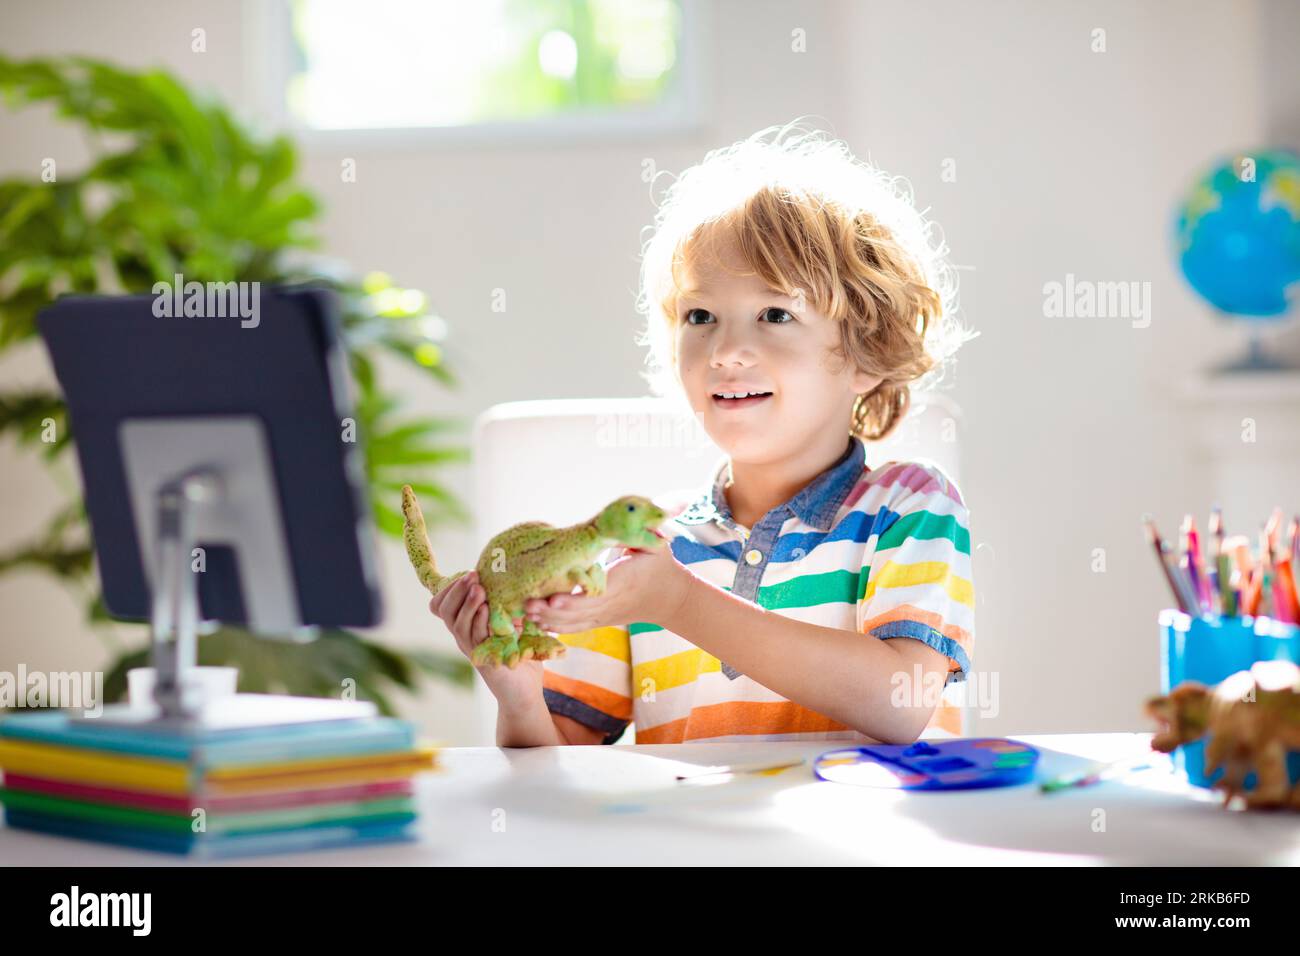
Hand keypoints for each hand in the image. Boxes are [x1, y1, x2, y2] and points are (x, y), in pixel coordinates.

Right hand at [427, 571, 542, 703]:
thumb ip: (509, 605)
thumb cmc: (519, 657)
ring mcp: (472, 650)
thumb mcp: (513, 624)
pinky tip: (486, 609)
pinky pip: (475, 639)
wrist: (524, 692)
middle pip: (445, 611)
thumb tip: (517, 578)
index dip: (450, 588)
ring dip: (468, 603)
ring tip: (479, 588)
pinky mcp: (484, 660)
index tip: (468, 573)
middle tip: (473, 575)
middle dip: (458, 590)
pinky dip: (479, 622)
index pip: (442, 605)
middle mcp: (464, 638)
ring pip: (457, 624)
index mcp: (467, 627)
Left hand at [523, 543, 692, 633]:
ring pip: (574, 623)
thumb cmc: (660, 566)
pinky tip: (536, 623)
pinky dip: (557, 627)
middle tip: (527, 603)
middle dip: (551, 611)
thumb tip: (642, 512)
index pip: (596, 596)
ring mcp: (605, 615)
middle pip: (578, 613)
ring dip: (549, 620)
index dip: (574, 600)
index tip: (554, 599)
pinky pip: (576, 628)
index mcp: (623, 583)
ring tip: (525, 612)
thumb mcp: (656, 546)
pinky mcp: (600, 620)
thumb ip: (643, 532)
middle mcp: (611, 603)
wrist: (669, 598)